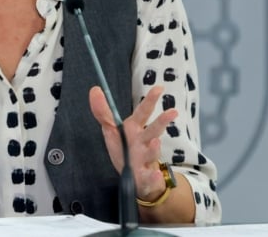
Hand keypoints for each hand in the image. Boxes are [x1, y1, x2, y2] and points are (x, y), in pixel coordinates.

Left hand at [88, 85, 177, 201]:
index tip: (159, 88)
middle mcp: (143, 142)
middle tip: (172, 112)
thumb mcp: (111, 130)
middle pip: (153, 130)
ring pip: (152, 153)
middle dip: (162, 121)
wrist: (134, 179)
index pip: (143, 112)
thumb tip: (95, 89)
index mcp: (135, 129)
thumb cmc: (125, 150)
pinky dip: (153, 177)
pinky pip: (150, 177)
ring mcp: (146, 159)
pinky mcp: (146, 177)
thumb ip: (103, 111)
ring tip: (155, 142)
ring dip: (154, 148)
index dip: (150, 100)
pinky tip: (155, 174)